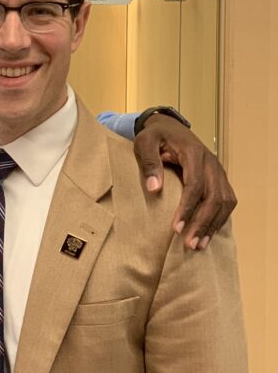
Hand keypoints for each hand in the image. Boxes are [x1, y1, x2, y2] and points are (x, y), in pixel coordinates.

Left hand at [133, 114, 236, 249]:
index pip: (195, 186)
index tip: (176, 228)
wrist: (169, 127)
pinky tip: (208, 233)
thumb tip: (154, 188)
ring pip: (225, 202)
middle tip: (189, 244)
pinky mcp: (219, 178)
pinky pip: (227, 200)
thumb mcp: (145, 143)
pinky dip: (220, 218)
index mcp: (194, 154)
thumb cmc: (154, 136)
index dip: (188, 208)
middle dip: (203, 223)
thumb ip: (149, 163)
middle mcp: (211, 163)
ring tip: (199, 245)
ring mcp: (218, 171)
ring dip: (214, 224)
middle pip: (214, 197)